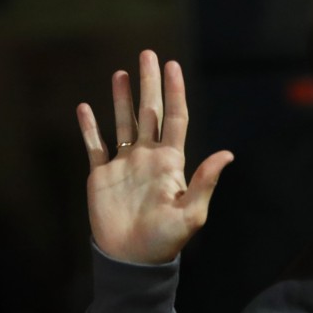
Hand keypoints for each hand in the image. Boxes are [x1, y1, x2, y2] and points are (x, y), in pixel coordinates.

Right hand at [76, 50, 232, 263]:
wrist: (134, 259)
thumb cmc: (167, 239)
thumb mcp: (192, 212)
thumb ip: (206, 181)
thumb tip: (228, 154)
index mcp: (172, 163)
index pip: (175, 118)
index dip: (174, 92)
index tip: (173, 66)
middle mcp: (148, 157)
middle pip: (150, 112)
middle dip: (150, 84)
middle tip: (148, 54)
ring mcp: (124, 165)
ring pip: (123, 123)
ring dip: (122, 99)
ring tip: (121, 73)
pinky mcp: (101, 176)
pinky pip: (94, 146)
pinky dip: (89, 127)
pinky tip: (85, 107)